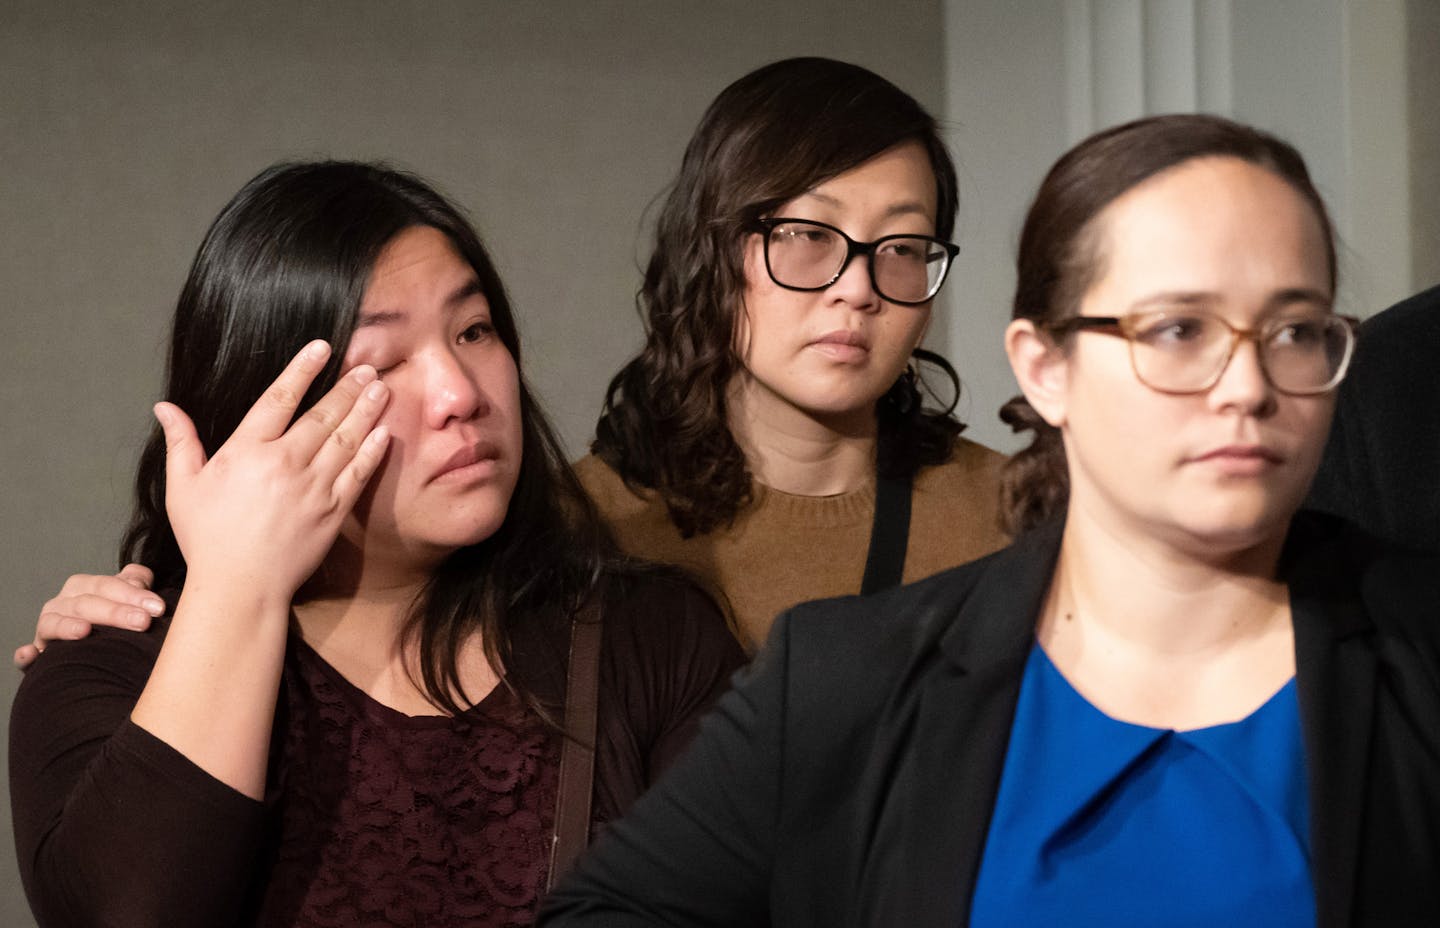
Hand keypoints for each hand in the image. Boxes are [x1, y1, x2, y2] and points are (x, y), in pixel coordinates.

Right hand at [14, 564, 163, 668]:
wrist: (94, 651)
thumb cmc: (114, 620)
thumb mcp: (126, 599)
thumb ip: (135, 585)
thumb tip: (142, 581)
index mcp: (84, 588)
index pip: (107, 585)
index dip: (133, 594)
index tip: (158, 607)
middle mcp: (62, 604)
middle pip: (86, 604)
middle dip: (115, 612)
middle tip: (143, 622)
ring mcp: (46, 629)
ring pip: (54, 623)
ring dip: (67, 626)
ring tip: (85, 631)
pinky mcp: (37, 655)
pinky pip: (28, 655)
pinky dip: (27, 654)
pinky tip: (31, 655)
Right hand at [158, 340, 390, 607]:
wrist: (240, 588)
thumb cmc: (207, 539)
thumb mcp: (183, 487)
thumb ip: (181, 442)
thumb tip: (165, 407)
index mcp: (247, 451)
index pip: (280, 398)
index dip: (302, 369)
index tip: (322, 347)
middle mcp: (285, 463)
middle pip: (323, 414)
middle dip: (347, 387)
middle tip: (367, 366)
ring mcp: (313, 487)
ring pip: (346, 438)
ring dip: (365, 410)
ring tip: (380, 387)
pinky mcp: (333, 511)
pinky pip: (358, 473)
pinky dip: (372, 450)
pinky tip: (383, 431)